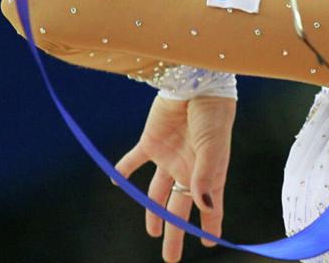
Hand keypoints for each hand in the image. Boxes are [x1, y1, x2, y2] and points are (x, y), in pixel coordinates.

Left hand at [115, 95, 236, 261]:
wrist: (195, 82)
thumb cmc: (213, 114)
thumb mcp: (212, 146)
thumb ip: (206, 175)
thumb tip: (204, 205)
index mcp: (208, 173)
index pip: (210, 206)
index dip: (209, 225)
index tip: (209, 243)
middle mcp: (188, 169)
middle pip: (180, 208)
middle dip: (176, 232)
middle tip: (170, 258)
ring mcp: (169, 157)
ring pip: (158, 192)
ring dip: (153, 211)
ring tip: (152, 230)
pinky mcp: (151, 142)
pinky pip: (134, 160)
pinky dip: (124, 169)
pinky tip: (115, 180)